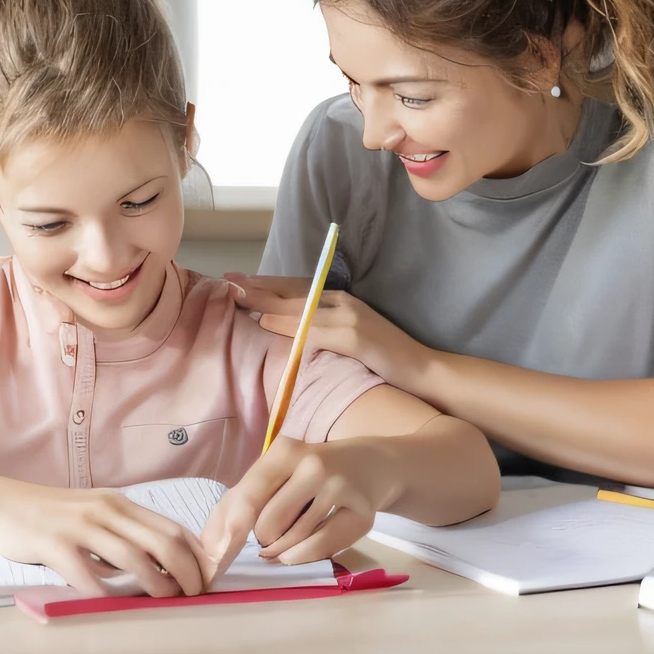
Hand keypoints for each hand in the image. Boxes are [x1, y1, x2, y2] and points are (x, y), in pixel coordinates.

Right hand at [0, 483, 210, 597]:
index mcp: (121, 505)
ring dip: (155, 584)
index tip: (207, 579)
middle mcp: (106, 511)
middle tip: (194, 595)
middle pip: (162, 542)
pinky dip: (104, 592)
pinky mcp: (54, 544)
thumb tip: (168, 564)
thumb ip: (127, 534)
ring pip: (132, 557)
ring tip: (165, 600)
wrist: (5, 506)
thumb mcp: (98, 515)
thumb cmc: (56, 516)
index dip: (196, 556)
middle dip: (186, 572)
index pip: (172, 528)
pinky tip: (112, 604)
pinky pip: (86, 573)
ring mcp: (80, 526)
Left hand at [201, 436, 387, 581]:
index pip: (249, 496)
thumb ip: (235, 504)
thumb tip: (209, 548)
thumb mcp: (273, 476)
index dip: (230, 530)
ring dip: (282, 550)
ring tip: (287, 539)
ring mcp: (340, 487)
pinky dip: (303, 556)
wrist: (370, 464)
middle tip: (272, 532)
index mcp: (283, 451)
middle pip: (268, 525)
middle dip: (263, 539)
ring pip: (293, 540)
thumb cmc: (306, 474)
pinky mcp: (362, 512)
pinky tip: (300, 550)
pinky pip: (321, 548)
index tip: (217, 558)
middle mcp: (312, 465)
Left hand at [224, 273, 421, 383]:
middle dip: (260, 286)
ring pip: (300, 308)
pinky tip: (267, 322)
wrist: (424, 373)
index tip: (240, 281)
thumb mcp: (351, 341)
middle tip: (228, 280)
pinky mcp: (356, 337)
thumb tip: (290, 333)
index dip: (268, 284)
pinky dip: (288, 325)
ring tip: (238, 297)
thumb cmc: (387, 361)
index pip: (299, 288)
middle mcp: (346, 303)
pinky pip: (314, 330)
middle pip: (295, 291)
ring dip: (266, 301)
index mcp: (343, 302)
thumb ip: (324, 333)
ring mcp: (351, 318)